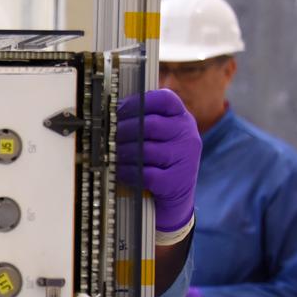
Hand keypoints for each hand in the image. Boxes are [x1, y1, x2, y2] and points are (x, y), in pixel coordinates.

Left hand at [115, 89, 201, 233]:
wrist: (175, 197)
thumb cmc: (161, 162)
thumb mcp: (159, 137)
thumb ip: (142, 121)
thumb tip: (110, 113)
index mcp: (182, 118)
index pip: (165, 99)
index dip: (138, 102)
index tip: (118, 110)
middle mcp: (188, 135)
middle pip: (149, 124)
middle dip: (123, 130)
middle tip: (109, 136)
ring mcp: (185, 158)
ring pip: (145, 150)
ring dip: (123, 153)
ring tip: (113, 155)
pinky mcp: (177, 180)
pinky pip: (145, 173)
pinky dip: (128, 172)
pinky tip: (121, 172)